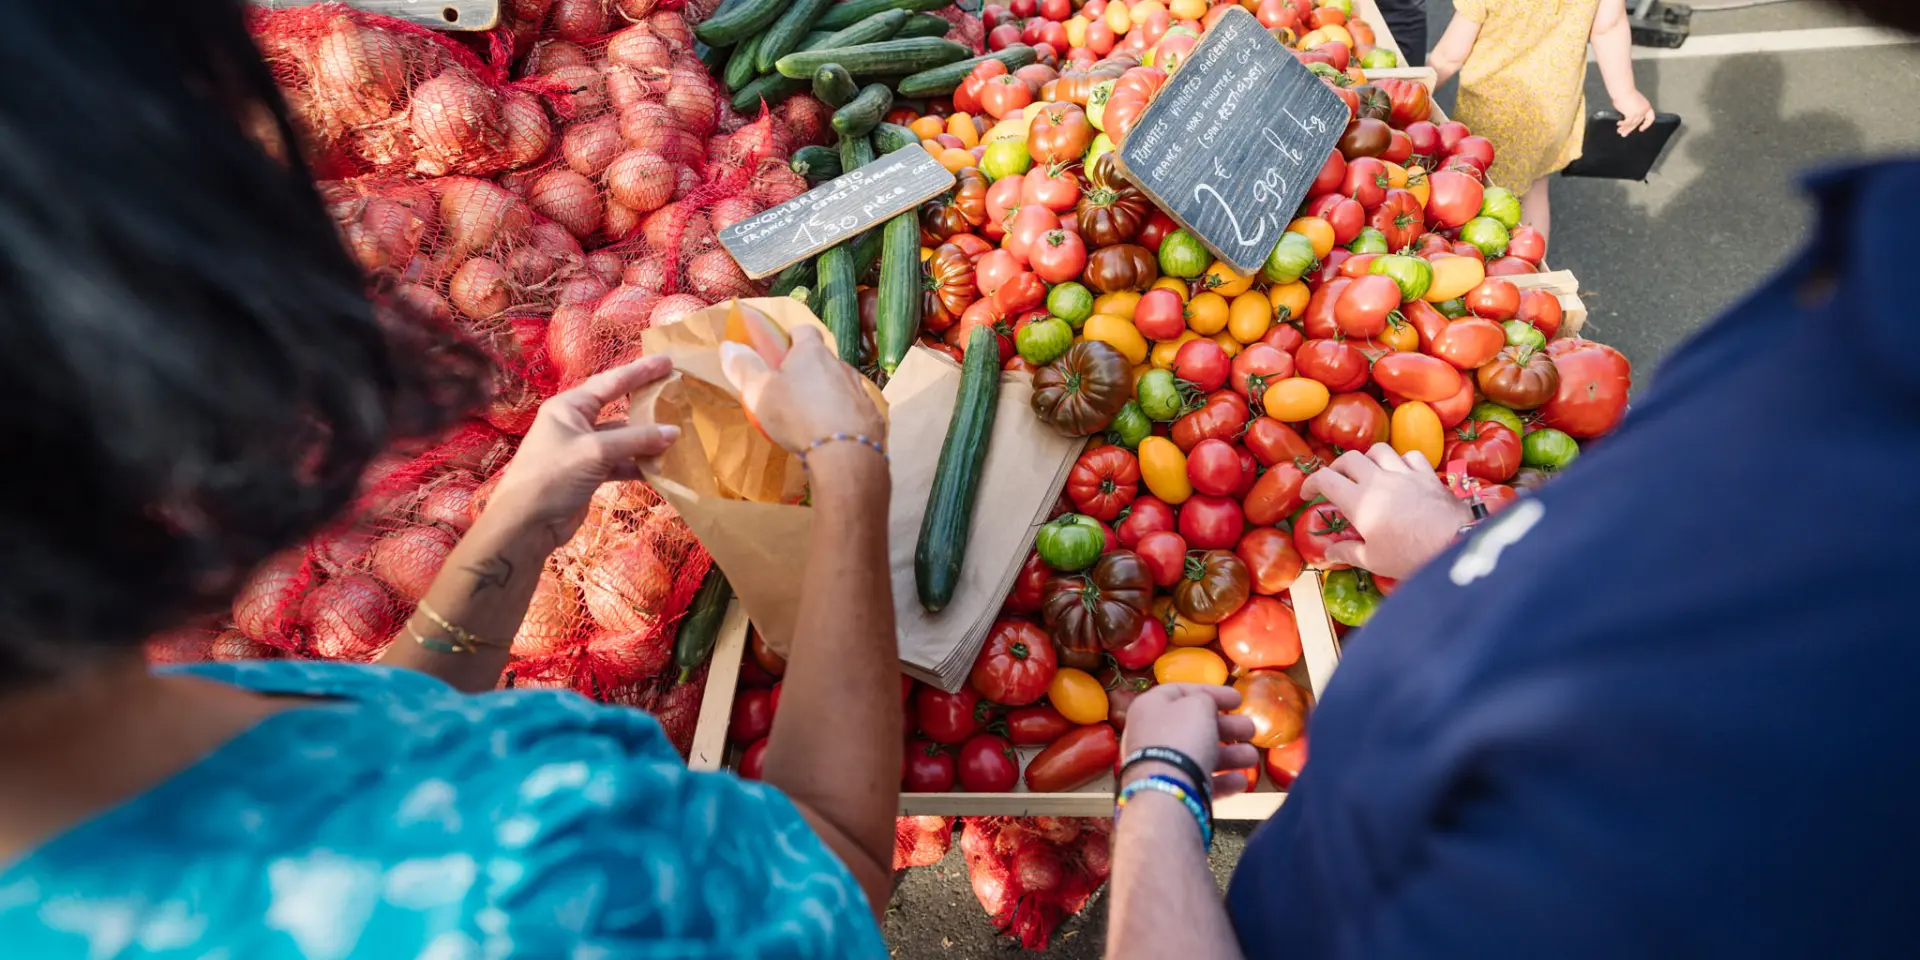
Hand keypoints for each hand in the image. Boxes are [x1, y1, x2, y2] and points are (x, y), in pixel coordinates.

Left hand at [482, 356, 679, 549]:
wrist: (526, 523)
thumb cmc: (554, 475)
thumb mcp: (597, 451)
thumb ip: (637, 439)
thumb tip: (674, 432)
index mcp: (569, 407)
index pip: (610, 382)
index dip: (640, 371)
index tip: (667, 361)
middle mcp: (575, 423)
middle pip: (618, 409)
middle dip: (646, 405)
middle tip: (677, 394)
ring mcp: (582, 450)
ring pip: (622, 439)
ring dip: (646, 441)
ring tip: (678, 436)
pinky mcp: (588, 474)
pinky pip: (620, 462)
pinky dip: (638, 464)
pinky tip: (661, 468)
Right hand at [720, 326, 883, 455]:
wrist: (847, 453)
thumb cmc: (797, 415)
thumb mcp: (760, 392)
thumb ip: (744, 368)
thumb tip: (728, 345)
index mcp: (812, 353)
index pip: (804, 331)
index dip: (792, 338)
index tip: (780, 353)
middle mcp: (840, 365)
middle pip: (823, 360)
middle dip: (809, 372)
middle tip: (790, 393)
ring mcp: (860, 390)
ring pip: (840, 386)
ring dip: (827, 396)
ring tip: (811, 419)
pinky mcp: (872, 416)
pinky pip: (855, 411)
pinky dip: (844, 419)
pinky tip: (833, 437)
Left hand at [1119, 684, 1259, 797]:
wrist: (1165, 791)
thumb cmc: (1181, 738)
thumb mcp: (1198, 706)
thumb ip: (1205, 699)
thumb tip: (1205, 706)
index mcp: (1151, 707)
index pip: (1181, 692)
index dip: (1212, 692)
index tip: (1238, 699)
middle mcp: (1152, 734)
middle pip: (1194, 726)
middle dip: (1227, 727)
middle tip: (1250, 730)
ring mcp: (1161, 764)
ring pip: (1200, 755)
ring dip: (1230, 755)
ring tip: (1252, 758)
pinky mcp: (1171, 790)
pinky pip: (1199, 781)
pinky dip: (1222, 781)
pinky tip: (1242, 782)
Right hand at [1299, 444, 1469, 579]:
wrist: (1455, 544)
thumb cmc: (1409, 556)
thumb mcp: (1373, 561)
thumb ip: (1347, 552)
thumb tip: (1328, 552)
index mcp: (1359, 502)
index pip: (1324, 479)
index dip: (1310, 483)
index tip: (1307, 495)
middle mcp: (1378, 480)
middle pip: (1349, 459)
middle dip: (1337, 468)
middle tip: (1336, 483)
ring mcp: (1404, 474)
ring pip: (1379, 450)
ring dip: (1368, 459)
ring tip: (1368, 473)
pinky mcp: (1427, 474)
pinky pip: (1410, 455)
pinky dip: (1402, 460)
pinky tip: (1402, 473)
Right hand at [1613, 89, 1654, 134]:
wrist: (1623, 91)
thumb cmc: (1625, 93)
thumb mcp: (1632, 102)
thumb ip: (1631, 110)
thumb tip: (1625, 117)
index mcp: (1646, 106)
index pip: (1650, 117)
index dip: (1646, 124)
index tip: (1641, 128)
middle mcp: (1644, 110)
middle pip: (1638, 122)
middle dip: (1630, 129)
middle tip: (1625, 134)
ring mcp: (1638, 113)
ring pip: (1632, 124)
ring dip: (1625, 128)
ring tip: (1619, 131)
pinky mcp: (1632, 114)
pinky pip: (1627, 123)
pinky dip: (1622, 125)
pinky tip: (1618, 125)